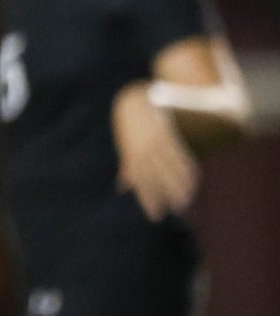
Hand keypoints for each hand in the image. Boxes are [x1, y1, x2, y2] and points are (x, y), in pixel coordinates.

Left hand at [115, 83, 201, 219]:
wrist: (132, 100)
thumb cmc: (130, 127)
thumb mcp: (126, 147)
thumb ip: (127, 167)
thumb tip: (122, 188)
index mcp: (132, 155)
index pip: (141, 181)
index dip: (148, 198)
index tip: (156, 215)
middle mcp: (141, 149)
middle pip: (154, 175)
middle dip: (165, 194)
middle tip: (178, 210)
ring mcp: (152, 140)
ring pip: (167, 166)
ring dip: (179, 182)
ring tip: (189, 197)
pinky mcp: (163, 130)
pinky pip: (175, 151)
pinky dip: (184, 164)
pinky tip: (194, 176)